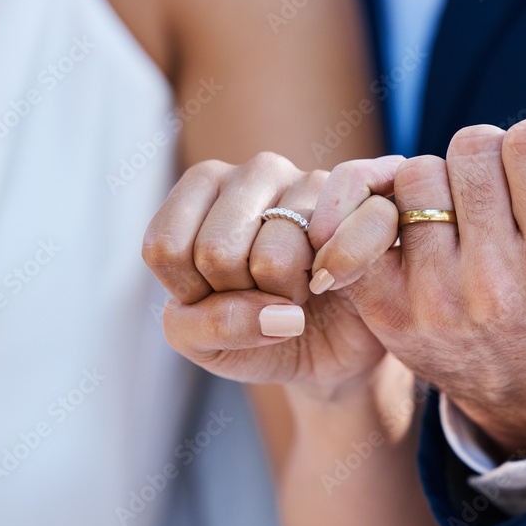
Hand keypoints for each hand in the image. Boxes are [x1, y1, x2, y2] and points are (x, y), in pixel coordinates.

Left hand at [142, 153, 403, 393]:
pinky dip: (327, 290)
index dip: (191, 293)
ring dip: (286, 298)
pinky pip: (328, 256)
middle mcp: (253, 174)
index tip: (216, 296)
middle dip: (240, 298)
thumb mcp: (202, 343)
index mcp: (201, 190)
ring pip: (271, 259)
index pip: (165, 246)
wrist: (326, 351)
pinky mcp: (360, 206)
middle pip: (216, 252)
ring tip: (297, 289)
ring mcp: (310, 182)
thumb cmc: (254, 333)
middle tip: (263, 295)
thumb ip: (208, 326)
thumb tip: (274, 312)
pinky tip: (332, 283)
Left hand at [308, 117, 525, 456]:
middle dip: (490, 161)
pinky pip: (359, 225)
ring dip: (441, 185)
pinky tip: (406, 224)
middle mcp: (495, 283)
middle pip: (470, 147)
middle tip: (502, 198)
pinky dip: (374, 209)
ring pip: (417, 174)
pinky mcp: (387, 310)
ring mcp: (434, 298)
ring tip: (464, 220)